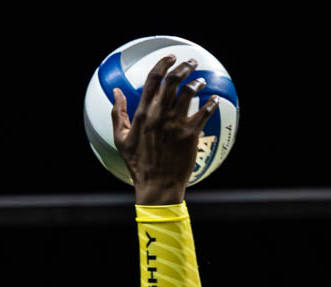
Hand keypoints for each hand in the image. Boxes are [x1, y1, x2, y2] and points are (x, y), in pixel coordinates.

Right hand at [112, 55, 218, 204]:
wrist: (156, 185)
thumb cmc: (137, 164)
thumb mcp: (121, 139)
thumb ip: (118, 113)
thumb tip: (116, 92)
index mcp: (143, 113)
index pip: (153, 80)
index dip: (162, 65)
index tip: (170, 57)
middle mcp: (159, 114)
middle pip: (173, 80)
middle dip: (184, 66)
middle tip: (191, 62)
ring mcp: (176, 123)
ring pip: (189, 92)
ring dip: (198, 82)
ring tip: (202, 81)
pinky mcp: (190, 134)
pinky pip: (204, 112)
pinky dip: (211, 103)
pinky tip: (214, 99)